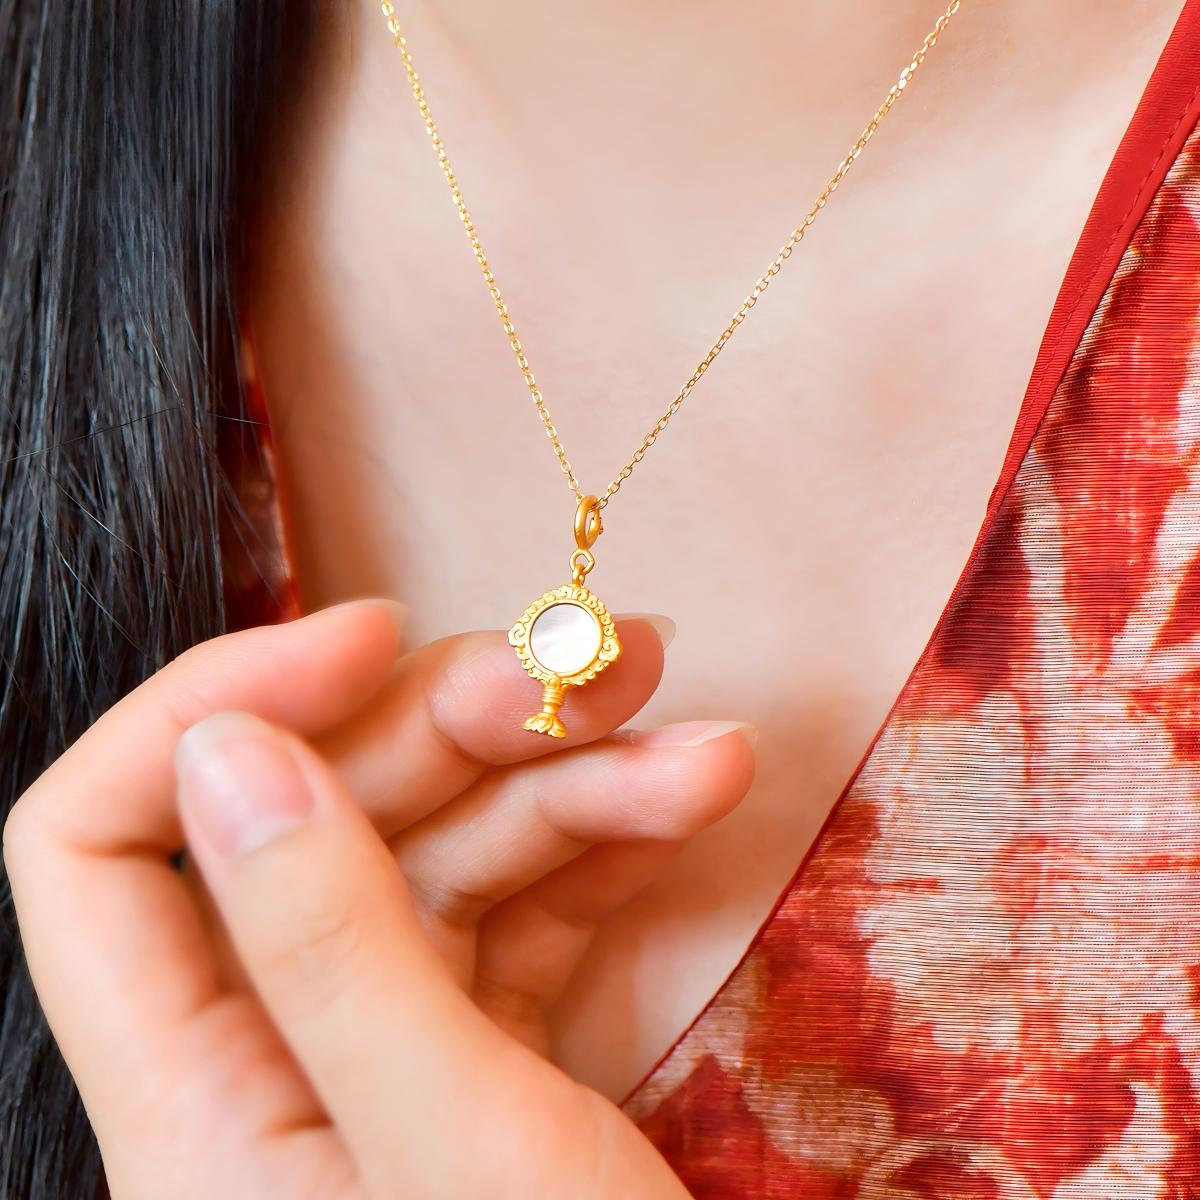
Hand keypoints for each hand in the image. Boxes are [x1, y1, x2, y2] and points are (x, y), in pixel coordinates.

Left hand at [5, 599, 754, 1197]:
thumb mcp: (463, 1156)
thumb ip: (327, 951)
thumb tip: (224, 746)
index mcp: (196, 1106)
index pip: (98, 851)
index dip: (213, 706)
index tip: (370, 634)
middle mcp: (269, 1069)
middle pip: (318, 823)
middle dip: (463, 726)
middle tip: (603, 668)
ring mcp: (386, 1061)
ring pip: (442, 857)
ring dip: (571, 779)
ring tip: (695, 740)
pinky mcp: (485, 1062)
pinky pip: (520, 915)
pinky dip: (603, 848)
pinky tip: (688, 798)